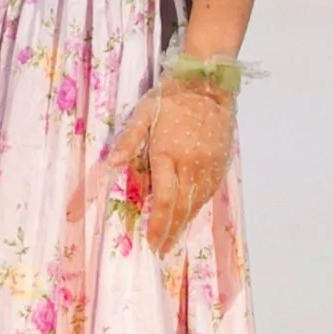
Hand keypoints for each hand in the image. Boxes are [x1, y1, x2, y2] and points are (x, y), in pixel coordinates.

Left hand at [103, 79, 234, 255]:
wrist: (207, 83)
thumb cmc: (170, 98)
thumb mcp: (143, 114)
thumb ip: (128, 141)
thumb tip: (111, 163)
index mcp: (169, 154)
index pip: (165, 199)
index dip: (159, 223)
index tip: (152, 241)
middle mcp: (192, 164)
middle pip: (182, 207)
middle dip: (170, 231)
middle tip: (161, 249)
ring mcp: (210, 165)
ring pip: (197, 203)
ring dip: (184, 223)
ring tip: (173, 240)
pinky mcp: (221, 163)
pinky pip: (209, 192)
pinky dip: (198, 207)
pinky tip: (190, 216)